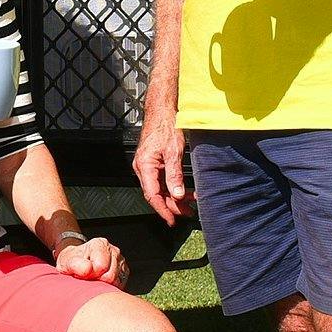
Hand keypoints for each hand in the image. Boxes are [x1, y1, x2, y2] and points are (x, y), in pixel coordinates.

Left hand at [51, 235, 124, 283]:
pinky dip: (109, 287)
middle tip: (87, 277)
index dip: (89, 275)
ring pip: (116, 282)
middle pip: (110, 276)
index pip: (100, 266)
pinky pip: (119, 286)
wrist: (77, 262)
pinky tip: (100, 281)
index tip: (81, 274)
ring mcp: (120, 262)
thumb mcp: (66, 262)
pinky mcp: (124, 273)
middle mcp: (114, 251)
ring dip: (103, 284)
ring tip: (93, 278)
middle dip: (97, 281)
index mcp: (100, 244)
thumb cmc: (72, 261)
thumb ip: (74, 265)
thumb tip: (87, 269)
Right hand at [134, 104, 190, 222]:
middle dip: (171, 205)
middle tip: (187, 213)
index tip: (172, 219)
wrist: (162, 111)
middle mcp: (142, 168)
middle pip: (155, 194)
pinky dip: (172, 187)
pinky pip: (160, 181)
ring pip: (159, 188)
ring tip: (189, 205)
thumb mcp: (174, 152)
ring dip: (173, 197)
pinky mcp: (152, 163)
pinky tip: (183, 191)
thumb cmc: (165, 126)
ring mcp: (146, 166)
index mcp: (145, 166)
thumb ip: (175, 176)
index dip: (163, 209)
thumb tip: (178, 195)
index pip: (152, 195)